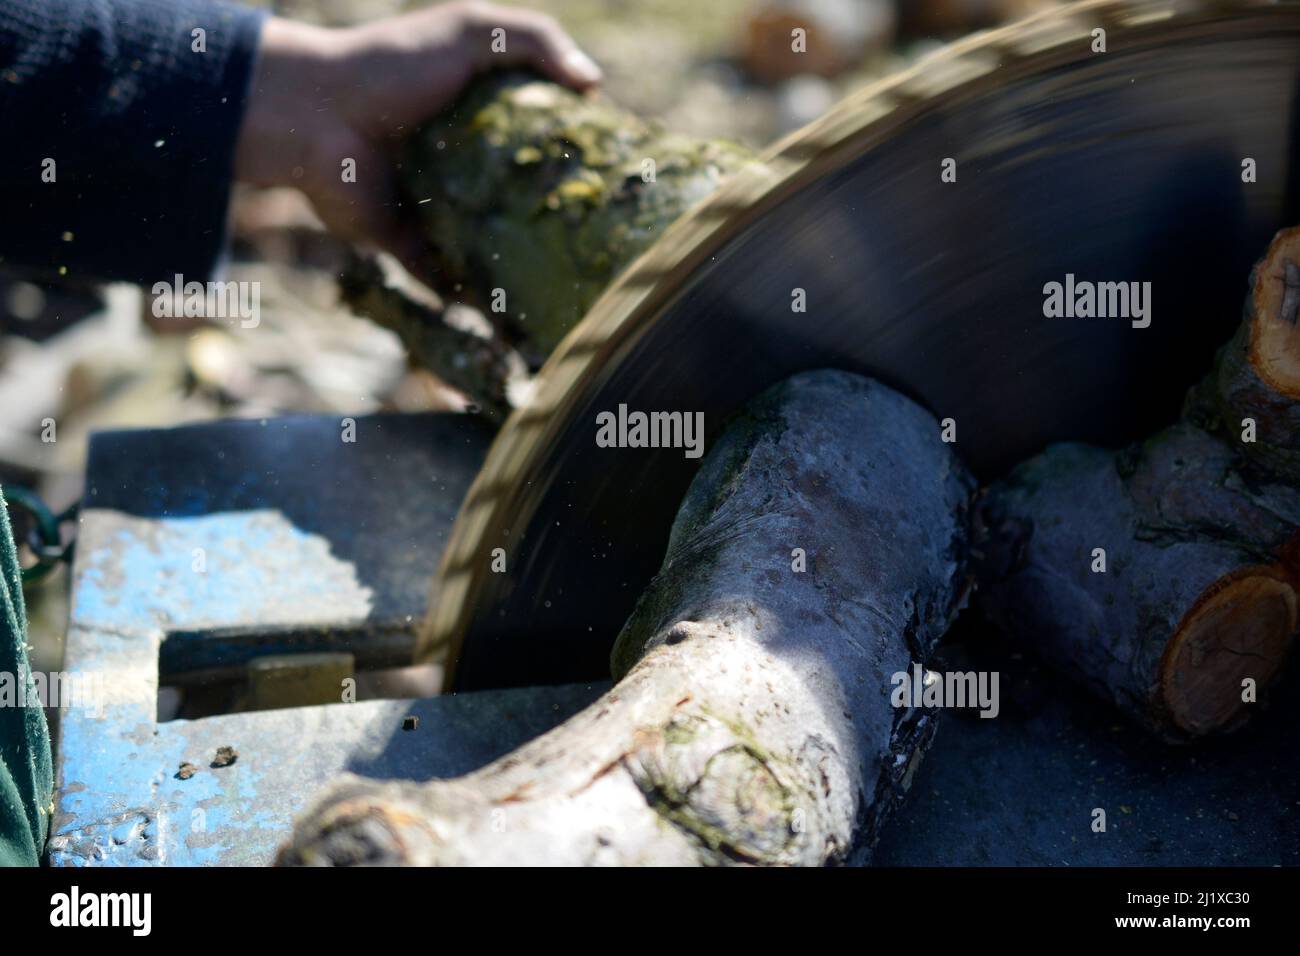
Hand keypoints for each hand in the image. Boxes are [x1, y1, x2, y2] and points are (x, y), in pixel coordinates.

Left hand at [233, 2, 601, 269]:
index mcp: (486, 120)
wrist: (313, 114)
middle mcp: (468, 168)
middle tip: (604, 252)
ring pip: (491, 247)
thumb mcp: (469, 31)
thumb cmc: (390, 64)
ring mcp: (439, 209)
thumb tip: (594, 84)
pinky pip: (446, 279)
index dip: (579, 161)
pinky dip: (472, 300)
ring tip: (569, 297)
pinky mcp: (408, 243)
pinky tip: (512, 324)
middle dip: (559, 227)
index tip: (620, 184)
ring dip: (523, 273)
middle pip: (524, 203)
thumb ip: (535, 40)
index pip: (544, 144)